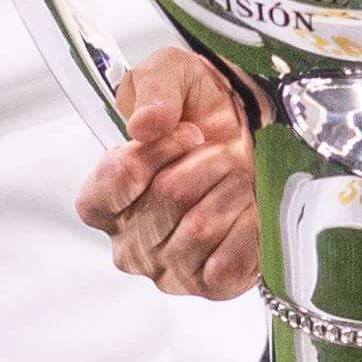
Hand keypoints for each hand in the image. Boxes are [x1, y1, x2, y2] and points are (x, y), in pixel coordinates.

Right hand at [72, 49, 258, 298]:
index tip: (190, 131)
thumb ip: (151, 88)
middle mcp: (128, 243)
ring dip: (231, 190)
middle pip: (168, 198)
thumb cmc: (204, 111)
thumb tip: (145, 126)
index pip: (116, 181)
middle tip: (224, 152)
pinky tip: (250, 208)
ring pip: (200, 227)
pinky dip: (247, 229)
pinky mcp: (210, 286)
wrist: (258, 136)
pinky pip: (225, 264)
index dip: (157, 152)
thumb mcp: (172, 74)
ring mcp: (168, 270)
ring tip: (239, 175)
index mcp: (102, 199)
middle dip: (206, 164)